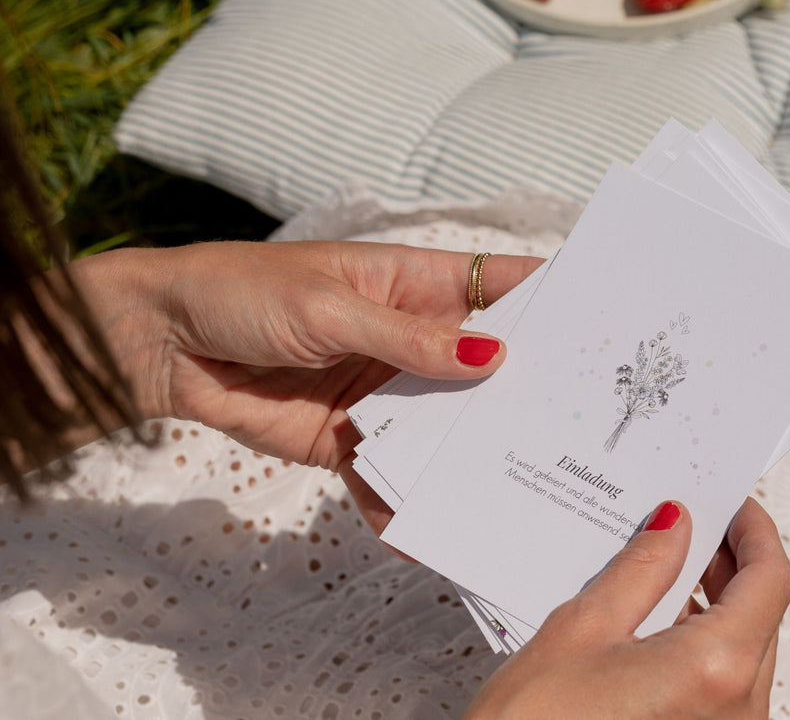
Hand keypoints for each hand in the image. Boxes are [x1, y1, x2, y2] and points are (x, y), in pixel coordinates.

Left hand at [68, 240, 541, 531]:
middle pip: (484, 365)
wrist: (163, 344)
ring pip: (446, 424)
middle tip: (580, 423)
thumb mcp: (331, 307)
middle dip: (525, 389)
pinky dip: (408, 498)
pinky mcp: (351, 438)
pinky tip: (434, 527)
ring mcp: (385, 391)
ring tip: (527, 483)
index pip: (497, 287)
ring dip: (474, 450)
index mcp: (413, 285)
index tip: (604, 325)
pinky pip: (392, 471)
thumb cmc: (247, 293)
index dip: (549, 301)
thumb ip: (408, 340)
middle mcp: (411, 339)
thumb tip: (492, 361)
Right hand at [465, 498, 789, 719]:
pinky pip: (724, 684)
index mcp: (717, 671)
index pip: (771, 580)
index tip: (733, 503)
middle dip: (733, 563)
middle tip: (694, 524)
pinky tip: (660, 620)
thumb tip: (673, 525)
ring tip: (668, 566)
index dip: (755, 530)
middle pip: (763, 614)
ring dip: (718, 603)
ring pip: (746, 650)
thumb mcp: (584, 627)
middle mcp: (738, 713)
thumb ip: (641, 568)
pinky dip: (704, 643)